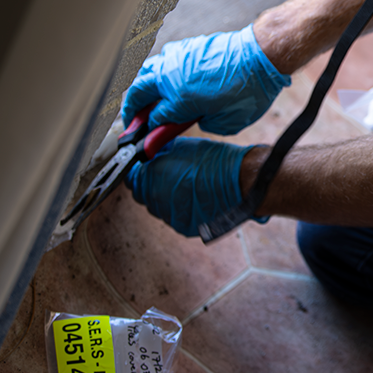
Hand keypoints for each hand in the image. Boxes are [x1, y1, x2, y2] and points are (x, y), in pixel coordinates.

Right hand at [121, 25, 290, 134]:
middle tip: (134, 121)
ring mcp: (176, 58)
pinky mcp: (186, 47)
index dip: (150, 133)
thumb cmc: (249, 88)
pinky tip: (166, 81)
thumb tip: (191, 120)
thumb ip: (202, 123)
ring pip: (146, 73)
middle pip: (137, 92)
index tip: (148, 140)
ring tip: (145, 101)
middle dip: (133, 110)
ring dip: (142, 88)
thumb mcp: (227, 121)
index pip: (152, 119)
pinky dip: (158, 73)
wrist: (261, 53)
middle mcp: (171, 76)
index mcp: (179, 98)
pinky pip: (163, 60)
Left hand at [125, 138, 266, 236]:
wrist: (240, 182)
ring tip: (188, 186)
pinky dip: (181, 208)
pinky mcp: (183, 227)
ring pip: (159, 207)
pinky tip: (195, 197)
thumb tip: (150, 154)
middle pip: (143, 194)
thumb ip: (158, 153)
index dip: (139, 170)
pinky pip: (174, 216)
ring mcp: (169, 216)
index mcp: (151, 178)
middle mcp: (155, 200)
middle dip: (152, 184)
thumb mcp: (180, 146)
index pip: (131, 177)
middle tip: (170, 174)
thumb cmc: (216, 162)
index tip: (146, 167)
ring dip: (166, 197)